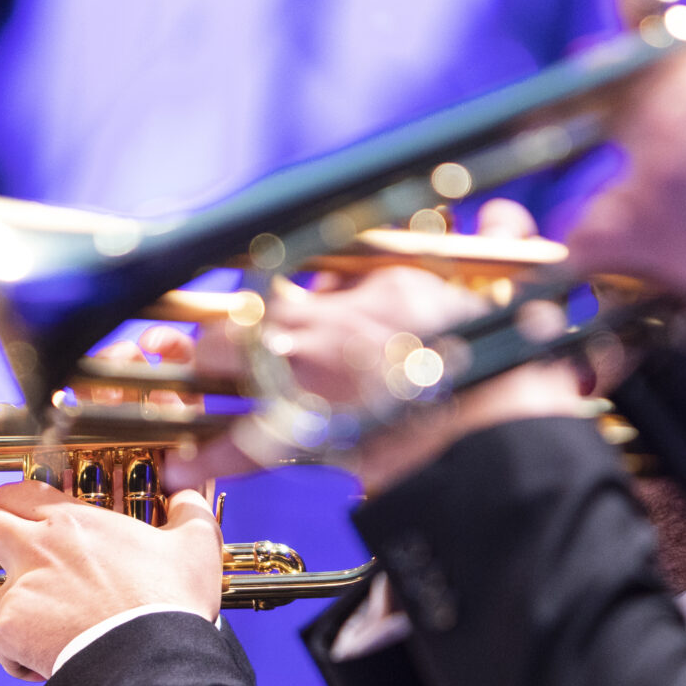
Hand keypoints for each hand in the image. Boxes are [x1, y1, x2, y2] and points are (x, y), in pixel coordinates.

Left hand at [0, 481, 223, 679]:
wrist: (149, 655)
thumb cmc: (171, 602)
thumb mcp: (194, 547)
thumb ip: (189, 513)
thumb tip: (191, 495)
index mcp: (75, 521)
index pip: (23, 491)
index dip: (9, 496)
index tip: (5, 502)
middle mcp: (38, 546)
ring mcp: (19, 586)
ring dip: (12, 617)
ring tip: (43, 638)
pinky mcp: (9, 626)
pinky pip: (3, 644)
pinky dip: (21, 658)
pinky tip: (52, 664)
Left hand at [172, 199, 587, 493]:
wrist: (496, 436)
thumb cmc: (506, 369)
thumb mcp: (505, 294)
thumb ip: (498, 248)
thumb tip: (503, 221)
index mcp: (378, 285)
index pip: (317, 268)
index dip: (299, 287)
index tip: (295, 298)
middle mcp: (329, 322)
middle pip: (250, 304)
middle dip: (228, 319)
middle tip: (213, 336)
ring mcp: (308, 378)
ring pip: (225, 358)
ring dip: (200, 366)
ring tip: (179, 376)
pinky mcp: (303, 436)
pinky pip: (238, 447)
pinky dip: (205, 458)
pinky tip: (178, 464)